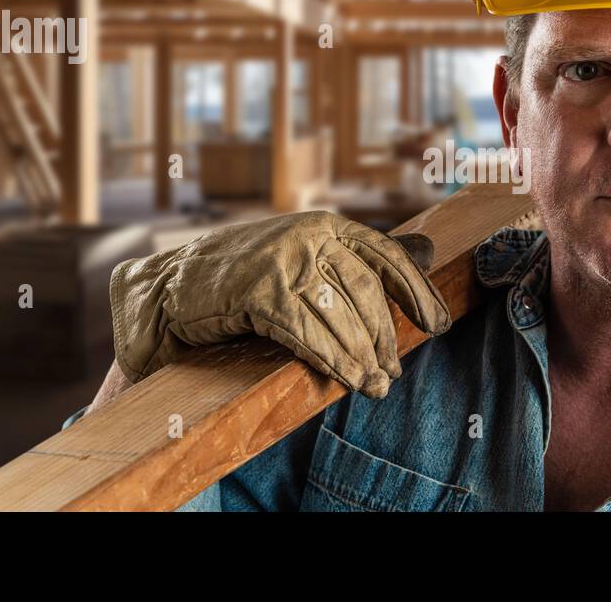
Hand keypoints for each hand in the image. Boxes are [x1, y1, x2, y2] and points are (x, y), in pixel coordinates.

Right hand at [108, 211, 450, 397]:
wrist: (170, 286)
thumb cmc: (244, 275)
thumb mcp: (306, 254)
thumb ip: (361, 257)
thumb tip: (429, 250)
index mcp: (327, 224)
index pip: (387, 257)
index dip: (418, 293)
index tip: (440, 325)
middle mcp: (310, 235)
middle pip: (367, 294)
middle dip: (385, 338)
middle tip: (393, 372)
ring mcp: (284, 261)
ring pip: (341, 318)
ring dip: (363, 358)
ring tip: (375, 386)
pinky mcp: (259, 292)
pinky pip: (310, 335)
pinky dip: (334, 362)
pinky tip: (347, 381)